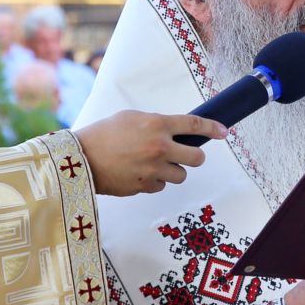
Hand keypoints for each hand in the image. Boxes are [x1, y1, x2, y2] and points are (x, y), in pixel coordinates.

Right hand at [73, 111, 225, 195]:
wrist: (79, 159)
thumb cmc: (103, 134)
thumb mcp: (130, 118)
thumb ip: (155, 123)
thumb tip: (175, 130)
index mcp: (157, 124)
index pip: (194, 124)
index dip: (213, 128)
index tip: (224, 132)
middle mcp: (160, 147)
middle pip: (197, 157)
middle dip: (194, 156)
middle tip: (185, 155)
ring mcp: (154, 169)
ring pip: (181, 175)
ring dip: (172, 171)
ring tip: (153, 164)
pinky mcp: (145, 186)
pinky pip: (161, 186)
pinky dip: (155, 181)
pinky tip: (138, 173)